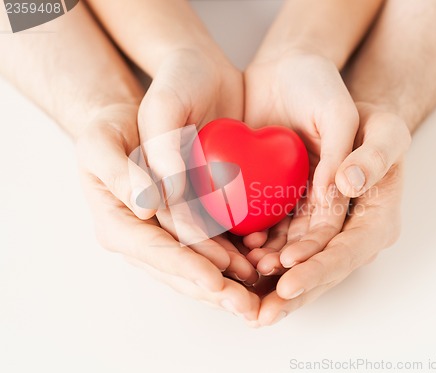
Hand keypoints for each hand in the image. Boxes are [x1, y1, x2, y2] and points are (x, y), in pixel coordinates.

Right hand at [76, 104, 259, 320]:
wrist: (126, 128)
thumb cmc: (109, 132)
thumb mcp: (100, 142)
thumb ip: (118, 173)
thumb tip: (145, 206)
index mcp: (116, 224)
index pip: (153, 251)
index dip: (185, 266)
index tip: (215, 280)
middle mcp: (140, 239)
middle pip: (178, 272)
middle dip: (212, 290)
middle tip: (246, 306)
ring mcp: (162, 238)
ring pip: (195, 268)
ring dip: (226, 283)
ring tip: (257, 294)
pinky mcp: (182, 230)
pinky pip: (206, 251)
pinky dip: (229, 262)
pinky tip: (255, 266)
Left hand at [253, 103, 410, 325]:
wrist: (354, 124)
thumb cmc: (375, 128)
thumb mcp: (386, 132)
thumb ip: (374, 157)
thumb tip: (349, 184)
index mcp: (377, 221)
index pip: (348, 253)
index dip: (318, 269)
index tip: (287, 282)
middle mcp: (353, 234)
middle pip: (322, 271)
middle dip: (292, 293)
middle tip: (260, 315)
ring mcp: (328, 232)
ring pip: (301, 263)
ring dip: (273, 279)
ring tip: (244, 290)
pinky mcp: (306, 222)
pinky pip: (285, 242)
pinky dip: (265, 252)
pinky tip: (242, 256)